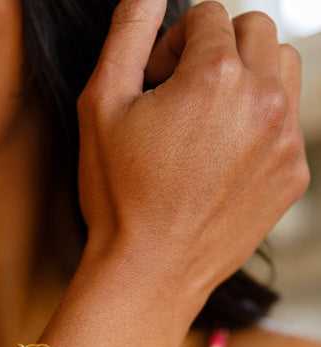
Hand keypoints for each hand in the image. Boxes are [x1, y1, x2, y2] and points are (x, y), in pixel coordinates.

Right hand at [77, 0, 308, 314]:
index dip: (173, 42)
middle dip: (218, 49)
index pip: (208, 15)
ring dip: (250, 76)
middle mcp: (263, 100)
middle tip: (184, 93)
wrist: (150, 273)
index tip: (156, 81)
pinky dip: (262, 124)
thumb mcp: (101, 106)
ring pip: (283, 69)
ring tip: (212, 117)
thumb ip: (127, 33)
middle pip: (256, 30)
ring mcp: (286, 140)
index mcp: (215, 76)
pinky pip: (289, 122)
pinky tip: (223, 158)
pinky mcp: (293, 174)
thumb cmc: (120, 196)